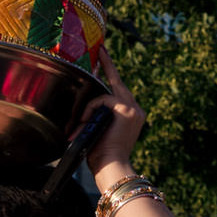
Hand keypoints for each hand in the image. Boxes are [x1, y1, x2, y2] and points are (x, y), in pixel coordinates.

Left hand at [85, 53, 147, 183]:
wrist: (112, 167)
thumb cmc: (101, 156)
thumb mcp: (99, 132)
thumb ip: (98, 117)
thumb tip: (83, 110)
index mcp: (131, 116)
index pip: (120, 90)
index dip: (112, 73)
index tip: (105, 58)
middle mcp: (136, 110)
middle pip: (117, 82)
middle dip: (108, 64)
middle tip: (101, 49)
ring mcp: (133, 109)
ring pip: (105, 94)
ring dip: (89, 108)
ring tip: (80, 124)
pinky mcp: (127, 110)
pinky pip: (102, 100)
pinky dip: (90, 110)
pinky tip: (85, 122)